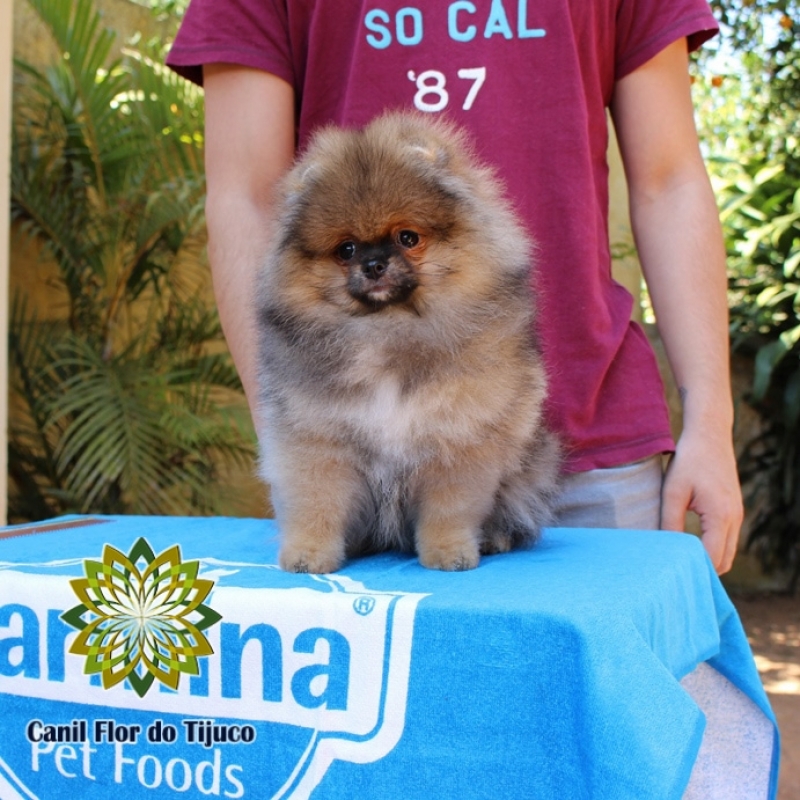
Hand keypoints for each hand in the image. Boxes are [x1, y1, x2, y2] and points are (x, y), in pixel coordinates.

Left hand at [660, 429, 743, 573]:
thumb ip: (669, 522)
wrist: (709, 436)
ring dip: (709, 561)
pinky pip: (727, 540)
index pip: (711, 557)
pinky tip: (691, 548)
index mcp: (720, 515)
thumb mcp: (672, 491)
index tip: (672, 573)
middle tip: (675, 574)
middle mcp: (734, 519)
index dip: (693, 568)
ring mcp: (737, 515)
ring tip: (681, 564)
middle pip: (724, 561)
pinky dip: (713, 549)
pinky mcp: (734, 511)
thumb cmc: (689, 461)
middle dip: (702, 570)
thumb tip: (664, 549)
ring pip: (728, 553)